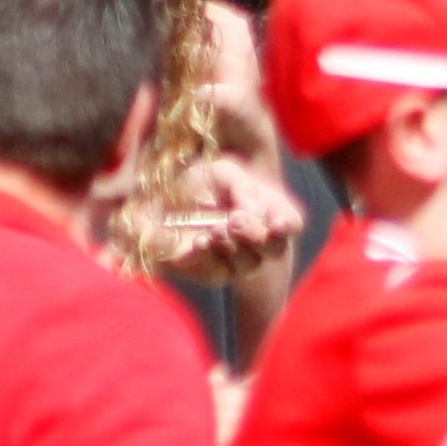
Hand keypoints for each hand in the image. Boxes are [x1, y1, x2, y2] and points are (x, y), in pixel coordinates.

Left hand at [136, 152, 303, 287]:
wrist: (157, 199)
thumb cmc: (199, 182)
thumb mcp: (222, 172)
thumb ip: (242, 187)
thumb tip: (251, 211)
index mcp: (267, 212)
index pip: (290, 223)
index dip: (286, 224)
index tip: (276, 223)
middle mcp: (256, 240)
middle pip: (275, 249)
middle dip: (257, 235)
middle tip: (235, 220)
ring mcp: (235, 260)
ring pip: (249, 264)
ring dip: (234, 246)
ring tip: (215, 229)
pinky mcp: (209, 273)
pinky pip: (218, 273)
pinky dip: (210, 257)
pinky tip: (200, 241)